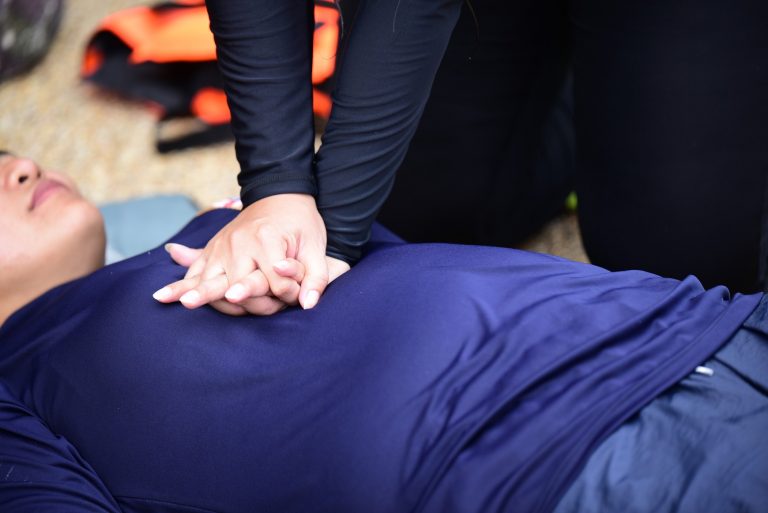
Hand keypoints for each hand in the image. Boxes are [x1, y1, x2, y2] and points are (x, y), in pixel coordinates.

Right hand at [153, 194, 329, 313]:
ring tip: (174, 301)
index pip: (274, 282)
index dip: (287, 294)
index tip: (295, 297)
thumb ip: (316, 276)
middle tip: (215, 306)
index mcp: (267, 240)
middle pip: (236, 283)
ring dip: (195, 293)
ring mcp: (222, 246)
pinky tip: (161, 295)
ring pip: (209, 278)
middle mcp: (239, 243)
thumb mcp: (316, 247)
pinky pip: (195, 270)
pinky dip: (180, 283)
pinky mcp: (213, 249)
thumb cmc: (301, 224)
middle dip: (244, 302)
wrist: (282, 195)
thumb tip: (309, 304)